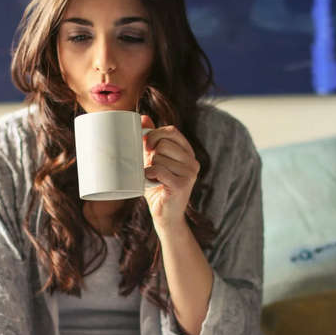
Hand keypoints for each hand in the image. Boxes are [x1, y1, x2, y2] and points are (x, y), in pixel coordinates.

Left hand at [141, 115, 199, 232]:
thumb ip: (151, 140)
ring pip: (160, 157)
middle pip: (164, 143)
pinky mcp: (183, 184)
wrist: (164, 215)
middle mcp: (193, 161)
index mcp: (187, 153)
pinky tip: (151, 182)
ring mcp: (190, 173)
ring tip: (154, 179)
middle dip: (151, 155)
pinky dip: (149, 175)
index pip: (172, 131)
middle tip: (152, 169)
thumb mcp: (153, 160)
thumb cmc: (158, 187)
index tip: (146, 145)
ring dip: (150, 168)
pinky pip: (159, 170)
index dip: (155, 134)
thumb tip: (143, 118)